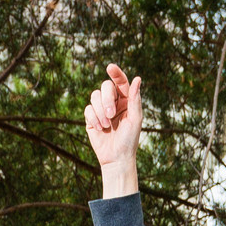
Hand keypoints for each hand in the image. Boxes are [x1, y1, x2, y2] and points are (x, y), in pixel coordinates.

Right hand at [85, 63, 139, 194]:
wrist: (117, 158)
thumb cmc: (130, 140)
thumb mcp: (135, 119)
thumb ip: (135, 99)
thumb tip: (137, 78)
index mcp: (127, 100)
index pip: (120, 82)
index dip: (116, 73)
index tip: (110, 67)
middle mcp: (113, 102)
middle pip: (105, 87)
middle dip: (106, 100)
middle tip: (111, 115)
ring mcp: (101, 109)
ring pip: (94, 96)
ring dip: (100, 110)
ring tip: (107, 125)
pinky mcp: (91, 118)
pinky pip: (88, 109)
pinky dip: (93, 118)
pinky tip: (100, 128)